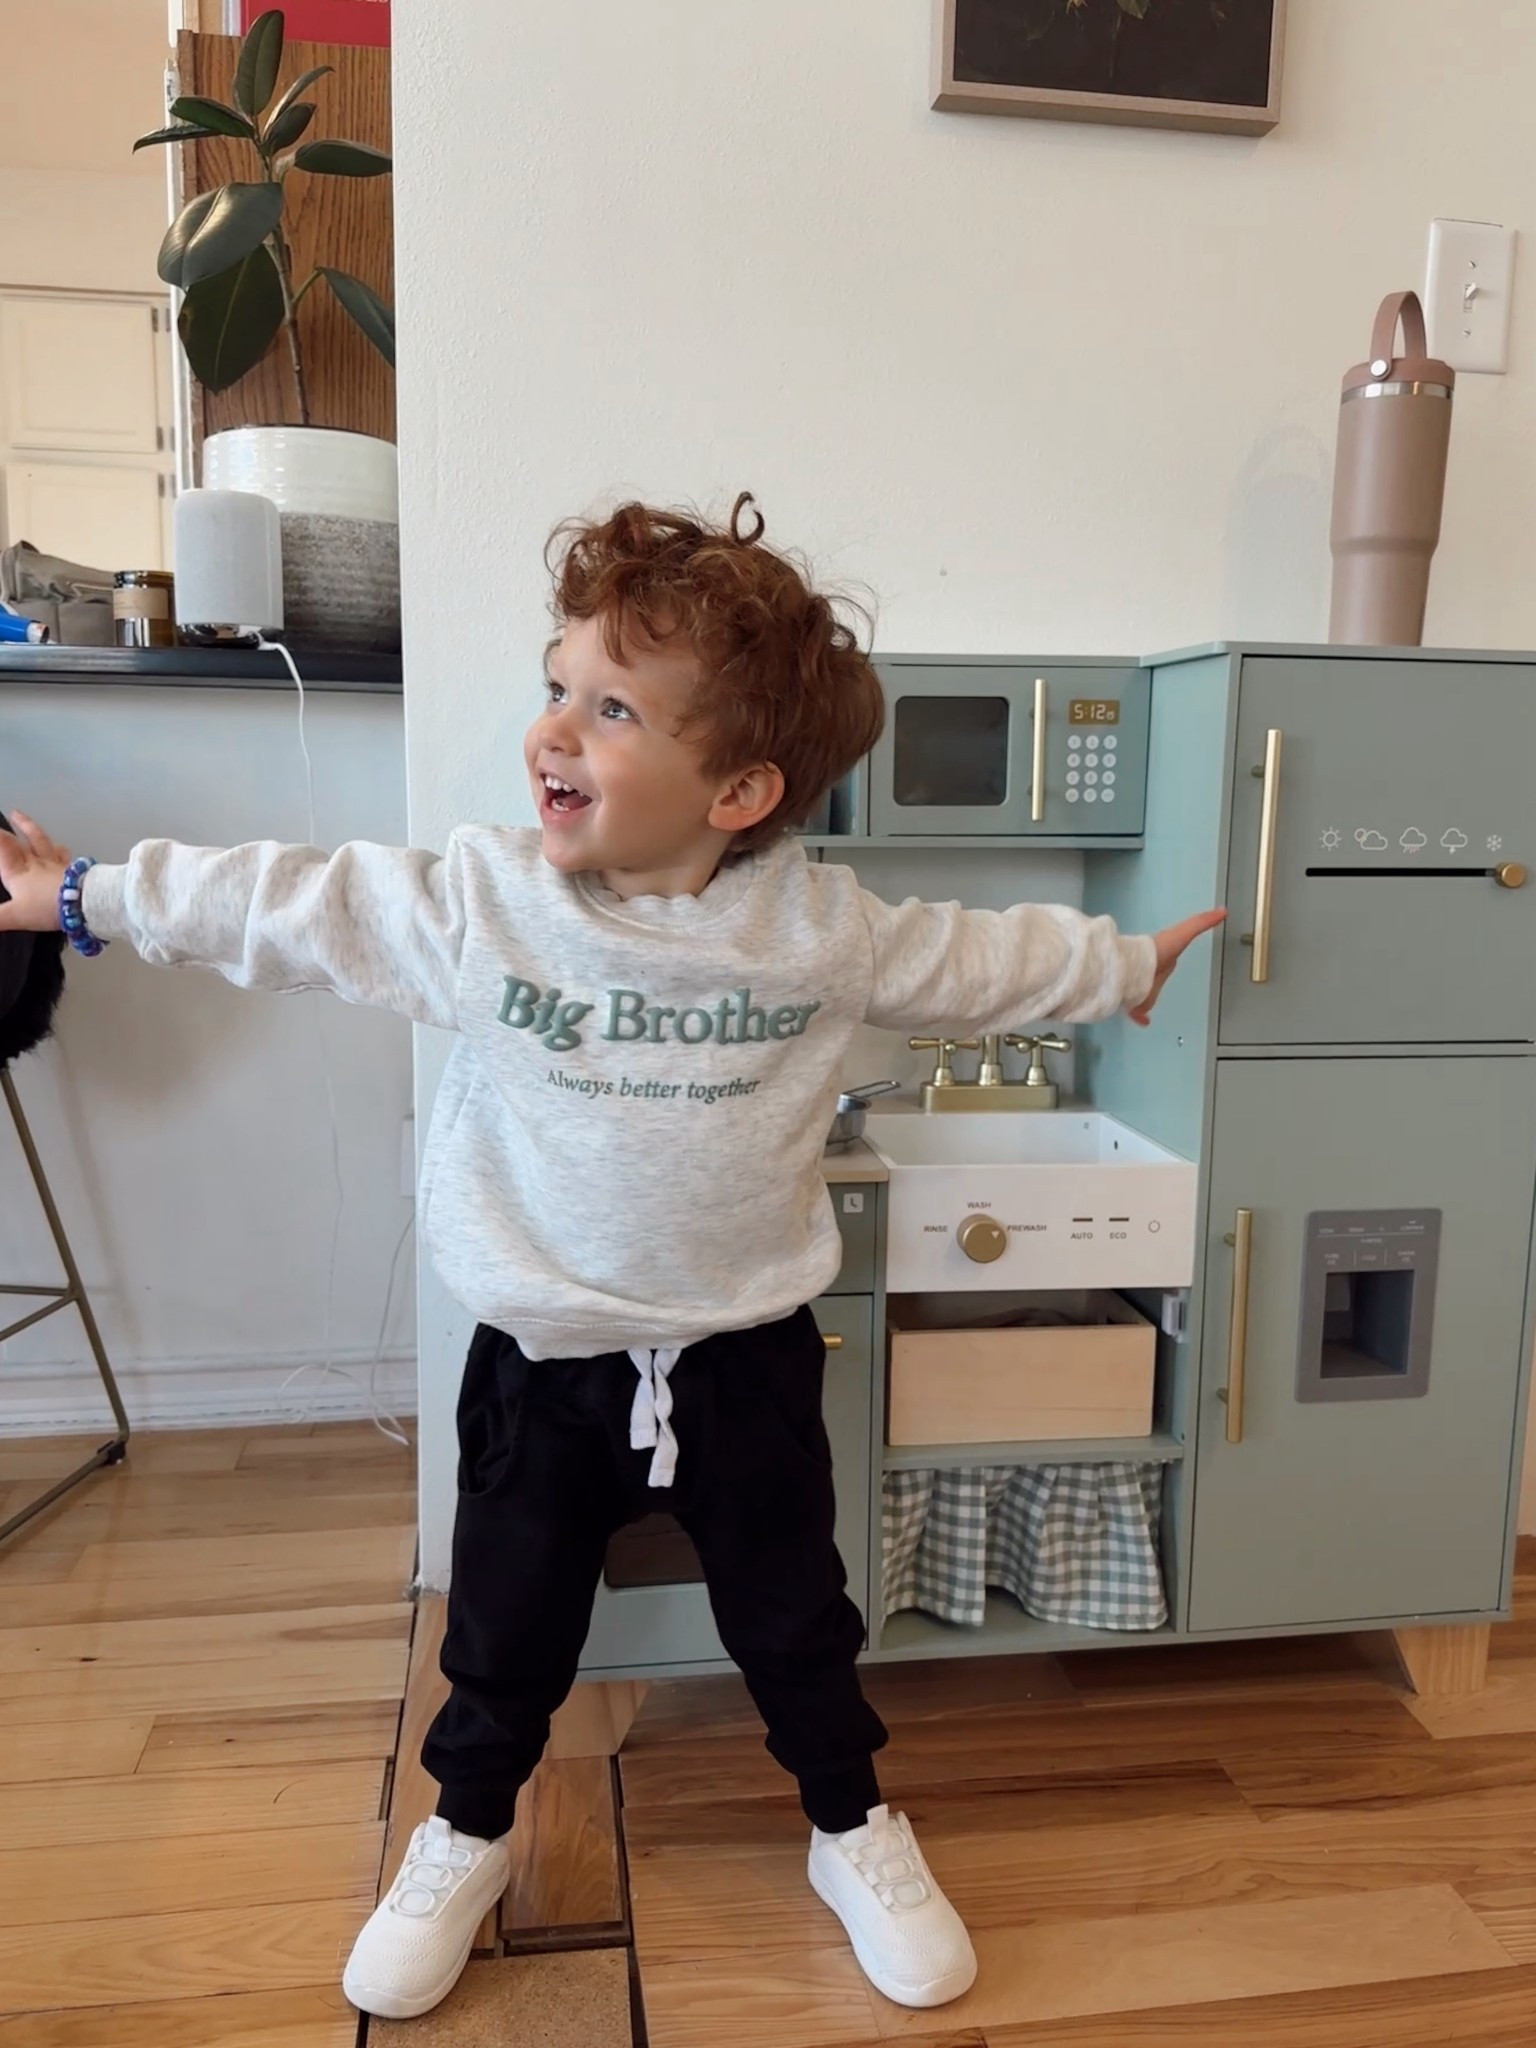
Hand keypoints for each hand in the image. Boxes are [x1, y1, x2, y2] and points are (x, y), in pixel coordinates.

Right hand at [0, 810, 71, 932]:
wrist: (84, 903)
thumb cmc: (46, 906)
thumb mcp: (15, 915)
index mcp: (17, 870)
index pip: (4, 845)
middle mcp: (37, 862)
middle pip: (25, 839)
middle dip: (17, 826)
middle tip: (13, 812)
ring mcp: (57, 864)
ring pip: (43, 842)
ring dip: (33, 830)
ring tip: (27, 821)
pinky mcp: (73, 870)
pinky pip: (63, 855)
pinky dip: (58, 849)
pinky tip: (60, 848)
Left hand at [1126, 907, 1226, 1026]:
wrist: (1135, 968)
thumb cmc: (1160, 952)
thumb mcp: (1183, 933)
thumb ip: (1201, 922)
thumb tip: (1223, 910)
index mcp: (1160, 958)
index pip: (1166, 959)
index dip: (1168, 959)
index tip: (1171, 959)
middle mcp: (1148, 972)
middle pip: (1153, 977)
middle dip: (1154, 979)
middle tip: (1157, 982)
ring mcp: (1140, 988)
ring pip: (1143, 994)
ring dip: (1145, 997)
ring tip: (1147, 1004)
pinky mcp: (1135, 1002)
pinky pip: (1137, 1012)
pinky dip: (1140, 1017)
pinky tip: (1144, 1022)